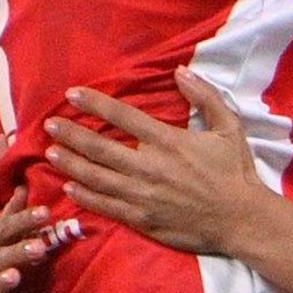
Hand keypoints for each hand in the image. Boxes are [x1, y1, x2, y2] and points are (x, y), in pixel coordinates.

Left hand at [46, 75, 271, 255]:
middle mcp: (149, 166)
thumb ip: (205, 96)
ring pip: (97, 177)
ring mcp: (143, 195)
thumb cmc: (236, 172)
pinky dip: (85, 196)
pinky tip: (69, 188)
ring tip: (51, 153)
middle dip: (71, 134)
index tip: (72, 94)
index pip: (122, 116)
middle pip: (100, 147)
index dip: (94, 103)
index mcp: (167, 141)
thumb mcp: (229, 127)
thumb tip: (180, 71)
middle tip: (49, 125)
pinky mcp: (143, 219)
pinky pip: (106, 206)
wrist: (243, 220)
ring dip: (71, 164)